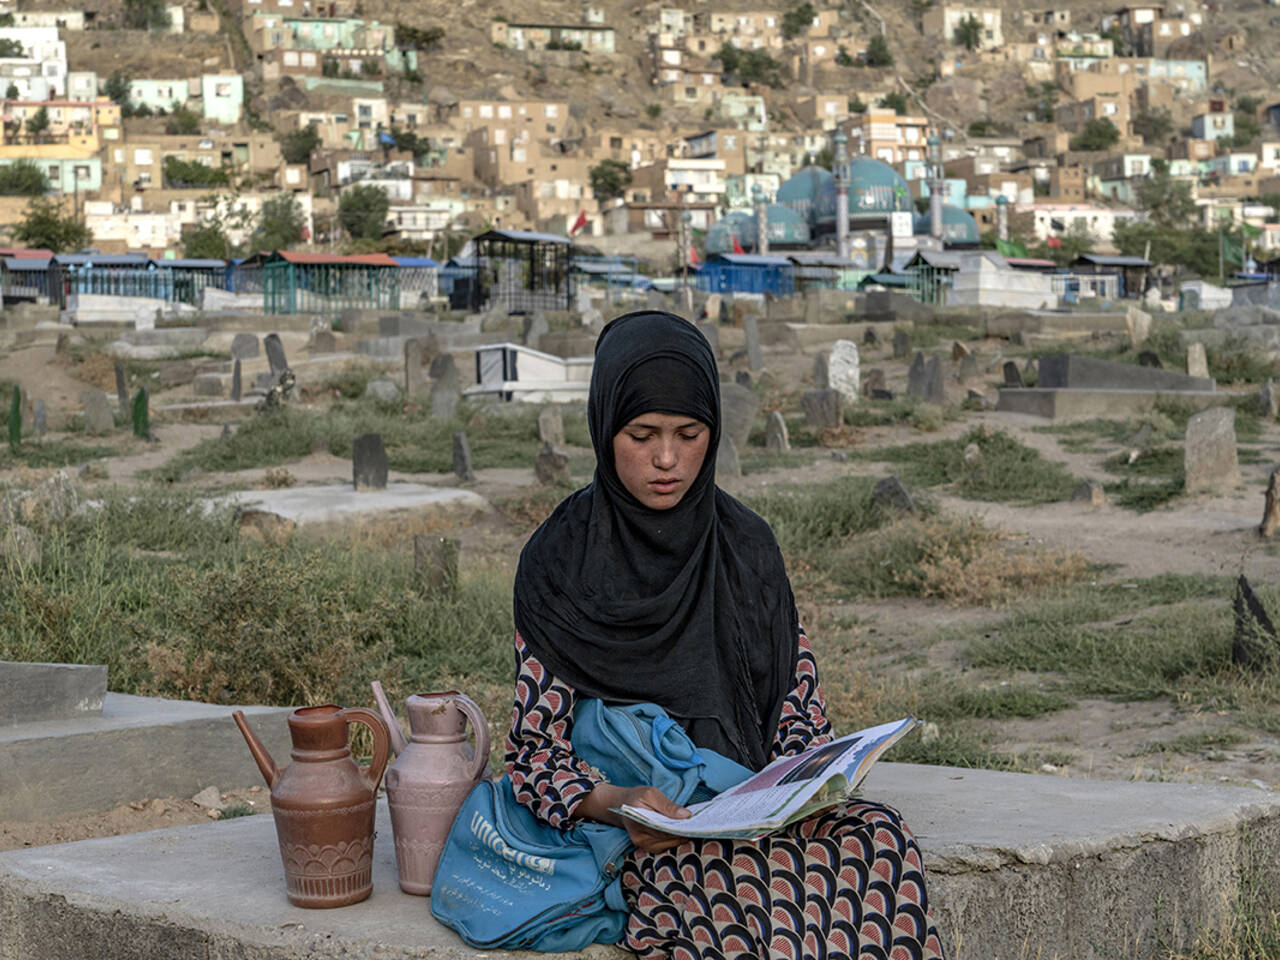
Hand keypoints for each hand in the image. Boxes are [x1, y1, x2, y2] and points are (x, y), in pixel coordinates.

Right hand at [576, 783, 690, 853]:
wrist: (620, 806)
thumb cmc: (636, 797)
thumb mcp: (650, 793)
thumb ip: (668, 805)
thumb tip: (686, 815)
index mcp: (639, 824)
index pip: (665, 830)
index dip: (681, 828)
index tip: (695, 823)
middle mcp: (640, 839)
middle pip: (669, 839)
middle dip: (683, 832)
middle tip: (697, 824)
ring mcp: (644, 845)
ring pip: (669, 845)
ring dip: (680, 837)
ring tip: (690, 826)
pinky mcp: (648, 847)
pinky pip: (665, 846)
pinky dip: (674, 839)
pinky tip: (681, 831)